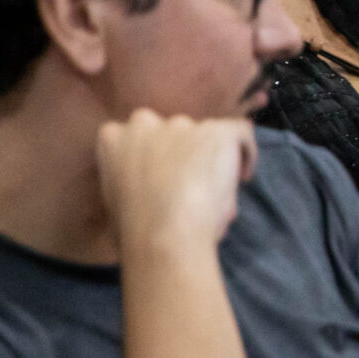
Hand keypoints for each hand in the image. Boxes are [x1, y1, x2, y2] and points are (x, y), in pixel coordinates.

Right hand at [97, 111, 256, 253]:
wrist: (164, 234)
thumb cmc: (135, 230)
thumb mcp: (115, 200)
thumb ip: (131, 180)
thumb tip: (151, 189)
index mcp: (112, 138)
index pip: (140, 136)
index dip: (158, 157)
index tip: (166, 177)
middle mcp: (144, 123)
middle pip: (173, 133)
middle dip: (185, 154)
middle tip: (192, 184)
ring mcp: (182, 125)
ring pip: (205, 135)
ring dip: (212, 159)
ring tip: (216, 193)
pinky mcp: (216, 131)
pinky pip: (240, 133)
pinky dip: (246, 152)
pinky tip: (243, 176)